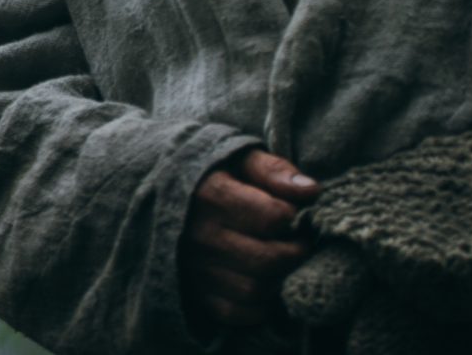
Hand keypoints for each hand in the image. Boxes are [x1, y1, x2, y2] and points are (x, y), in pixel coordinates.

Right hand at [181, 148, 319, 331]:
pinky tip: (261, 281)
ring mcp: (192, 269)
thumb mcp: (238, 159)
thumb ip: (273, 170)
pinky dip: (258, 304)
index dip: (296, 217)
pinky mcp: (193, 295)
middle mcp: (198, 236)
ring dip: (278, 279)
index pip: (275, 217)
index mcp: (209, 194)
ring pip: (256, 290)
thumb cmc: (211, 176)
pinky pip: (238, 313)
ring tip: (278, 259)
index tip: (295, 214)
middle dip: (295, 252)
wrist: (160, 199)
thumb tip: (311, 191)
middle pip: (270, 259)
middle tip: (297, 241)